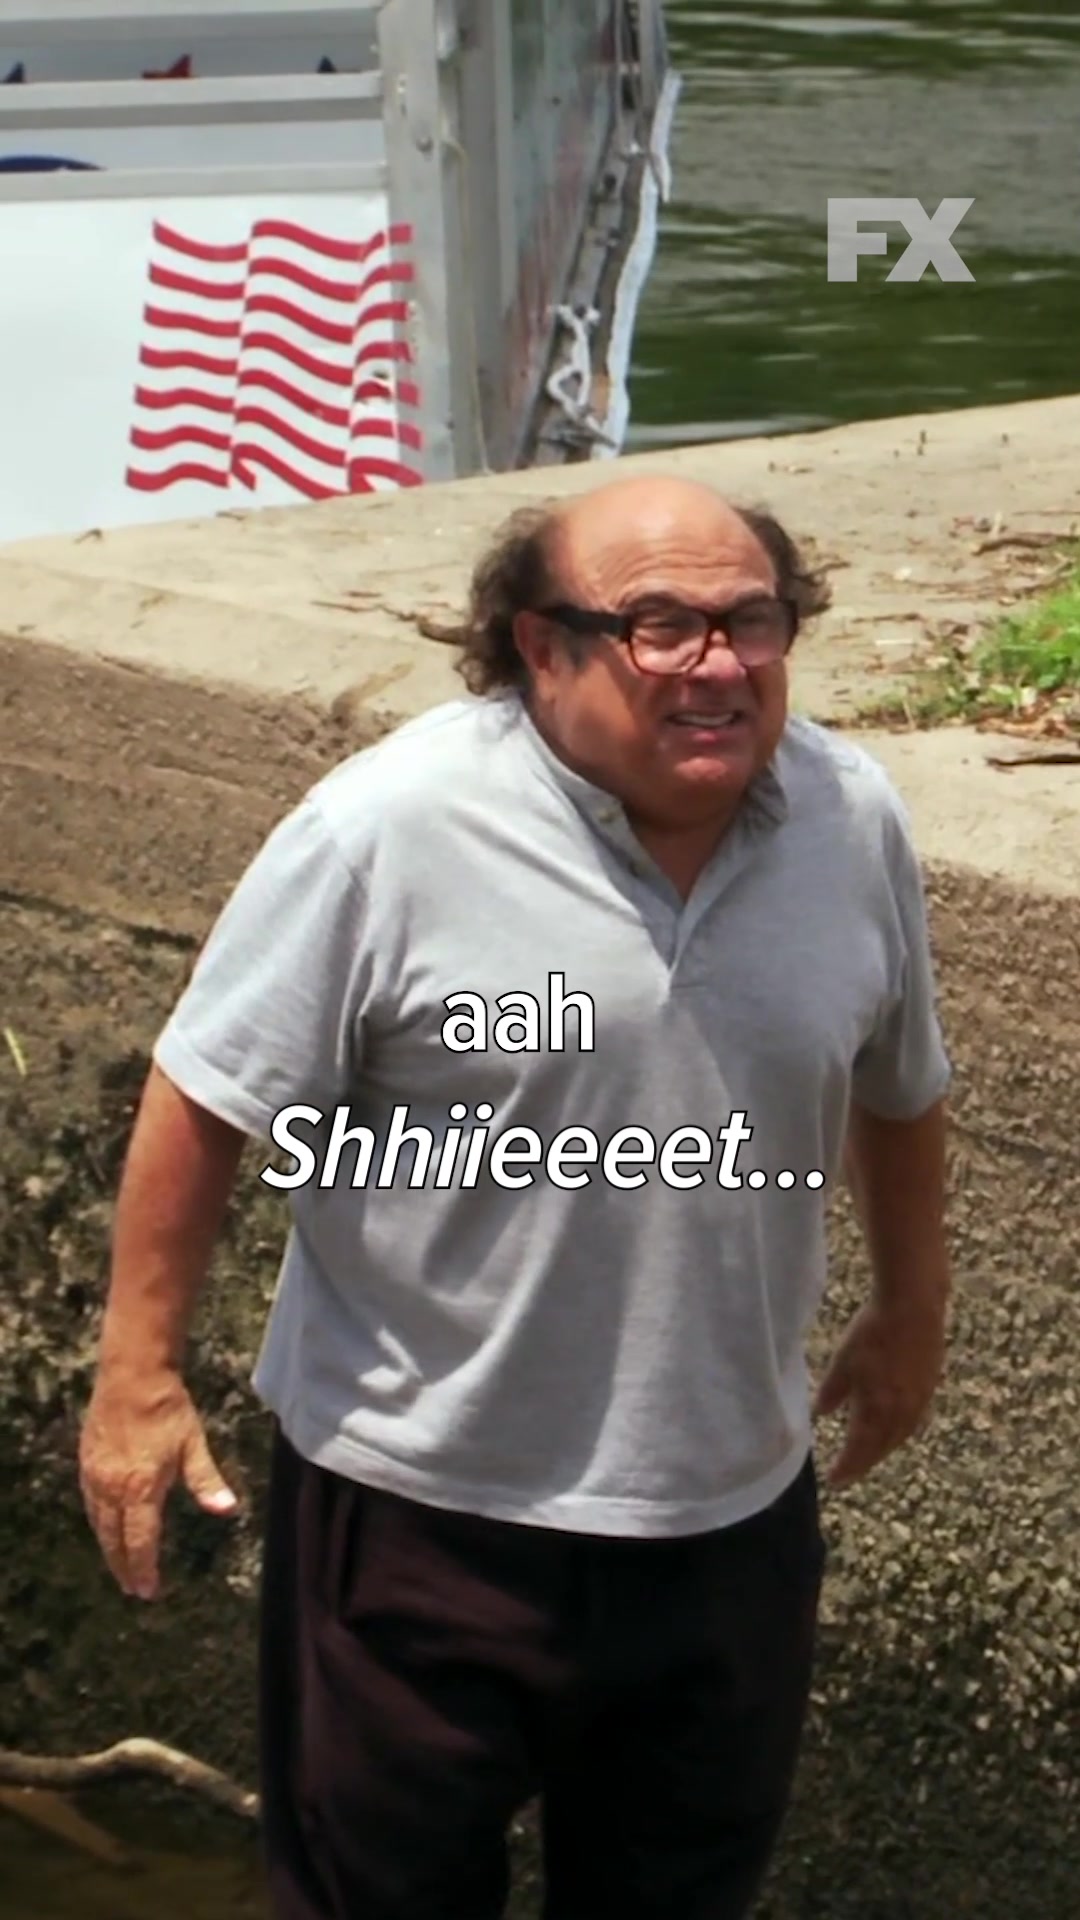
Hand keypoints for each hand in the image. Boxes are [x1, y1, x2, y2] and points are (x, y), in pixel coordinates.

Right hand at [79, 1366, 237, 1600]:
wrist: (132, 1376)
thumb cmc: (169, 1410)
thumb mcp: (194, 1445)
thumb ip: (207, 1482)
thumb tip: (228, 1510)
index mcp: (141, 1489)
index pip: (140, 1541)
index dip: (144, 1569)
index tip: (148, 1591)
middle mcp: (113, 1489)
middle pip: (114, 1540)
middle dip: (123, 1567)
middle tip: (132, 1588)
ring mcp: (95, 1476)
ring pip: (98, 1524)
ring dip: (108, 1548)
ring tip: (119, 1566)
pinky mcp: (86, 1463)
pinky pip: (90, 1504)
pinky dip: (98, 1523)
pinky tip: (104, 1527)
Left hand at [813, 1293, 946, 1489]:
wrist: (914, 1308)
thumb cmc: (873, 1332)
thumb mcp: (842, 1361)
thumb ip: (832, 1392)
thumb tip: (821, 1413)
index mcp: (876, 1409)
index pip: (859, 1449)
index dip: (846, 1467)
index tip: (834, 1481)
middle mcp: (901, 1413)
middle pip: (882, 1448)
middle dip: (864, 1462)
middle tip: (850, 1472)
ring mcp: (919, 1400)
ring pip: (900, 1436)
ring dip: (883, 1449)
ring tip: (870, 1455)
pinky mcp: (930, 1386)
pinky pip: (914, 1420)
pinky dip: (900, 1431)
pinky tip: (895, 1427)